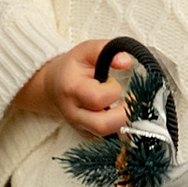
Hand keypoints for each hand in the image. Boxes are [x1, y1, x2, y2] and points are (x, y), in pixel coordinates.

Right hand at [9, 39, 132, 135]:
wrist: (53, 86)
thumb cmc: (72, 68)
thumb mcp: (85, 51)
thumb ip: (105, 50)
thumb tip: (126, 61)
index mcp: (72, 90)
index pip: (97, 99)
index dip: (113, 91)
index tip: (114, 82)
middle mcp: (74, 113)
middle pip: (103, 126)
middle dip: (126, 114)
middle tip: (134, 100)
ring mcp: (80, 127)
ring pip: (108, 135)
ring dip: (125, 121)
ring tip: (129, 105)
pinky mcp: (87, 134)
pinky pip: (108, 137)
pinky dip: (120, 127)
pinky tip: (122, 113)